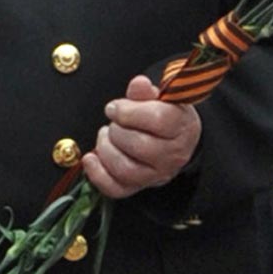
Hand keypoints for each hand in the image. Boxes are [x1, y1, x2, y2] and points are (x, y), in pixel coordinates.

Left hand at [83, 74, 200, 199]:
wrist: (174, 139)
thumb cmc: (164, 115)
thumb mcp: (159, 98)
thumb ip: (145, 92)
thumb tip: (138, 84)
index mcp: (181, 127)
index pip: (158, 120)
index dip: (129, 111)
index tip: (115, 107)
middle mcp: (173, 155)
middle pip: (139, 145)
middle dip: (117, 130)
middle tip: (113, 122)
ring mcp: (156, 175)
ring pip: (126, 169)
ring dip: (106, 149)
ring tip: (105, 136)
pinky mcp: (139, 187)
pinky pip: (116, 189)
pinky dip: (97, 174)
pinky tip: (90, 158)